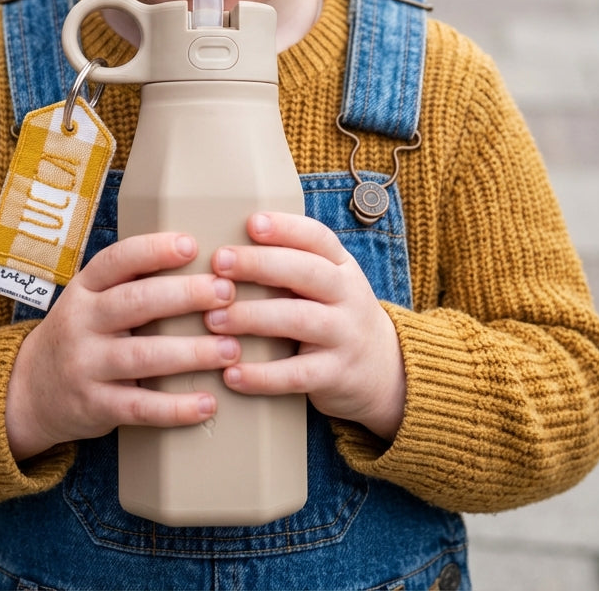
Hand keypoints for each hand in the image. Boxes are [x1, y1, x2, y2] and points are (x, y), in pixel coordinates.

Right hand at [5, 232, 237, 460]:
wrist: (29, 391)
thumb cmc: (80, 335)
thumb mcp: (90, 299)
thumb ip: (130, 283)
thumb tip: (200, 261)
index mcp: (84, 288)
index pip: (117, 260)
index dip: (154, 250)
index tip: (191, 245)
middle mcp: (81, 322)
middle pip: (135, 302)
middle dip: (185, 295)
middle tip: (226, 292)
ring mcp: (86, 365)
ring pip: (143, 356)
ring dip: (191, 352)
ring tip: (231, 348)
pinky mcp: (95, 405)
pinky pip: (140, 408)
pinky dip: (176, 408)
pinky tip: (207, 403)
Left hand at [204, 212, 405, 440]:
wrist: (385, 372)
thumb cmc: (335, 316)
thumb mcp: (329, 283)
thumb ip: (292, 265)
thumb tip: (226, 248)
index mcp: (341, 266)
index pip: (317, 237)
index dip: (286, 228)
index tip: (251, 223)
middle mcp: (347, 295)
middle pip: (305, 271)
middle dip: (259, 264)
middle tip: (219, 263)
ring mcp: (344, 335)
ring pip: (298, 319)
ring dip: (252, 317)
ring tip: (213, 319)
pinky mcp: (335, 375)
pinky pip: (296, 375)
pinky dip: (262, 376)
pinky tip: (231, 373)